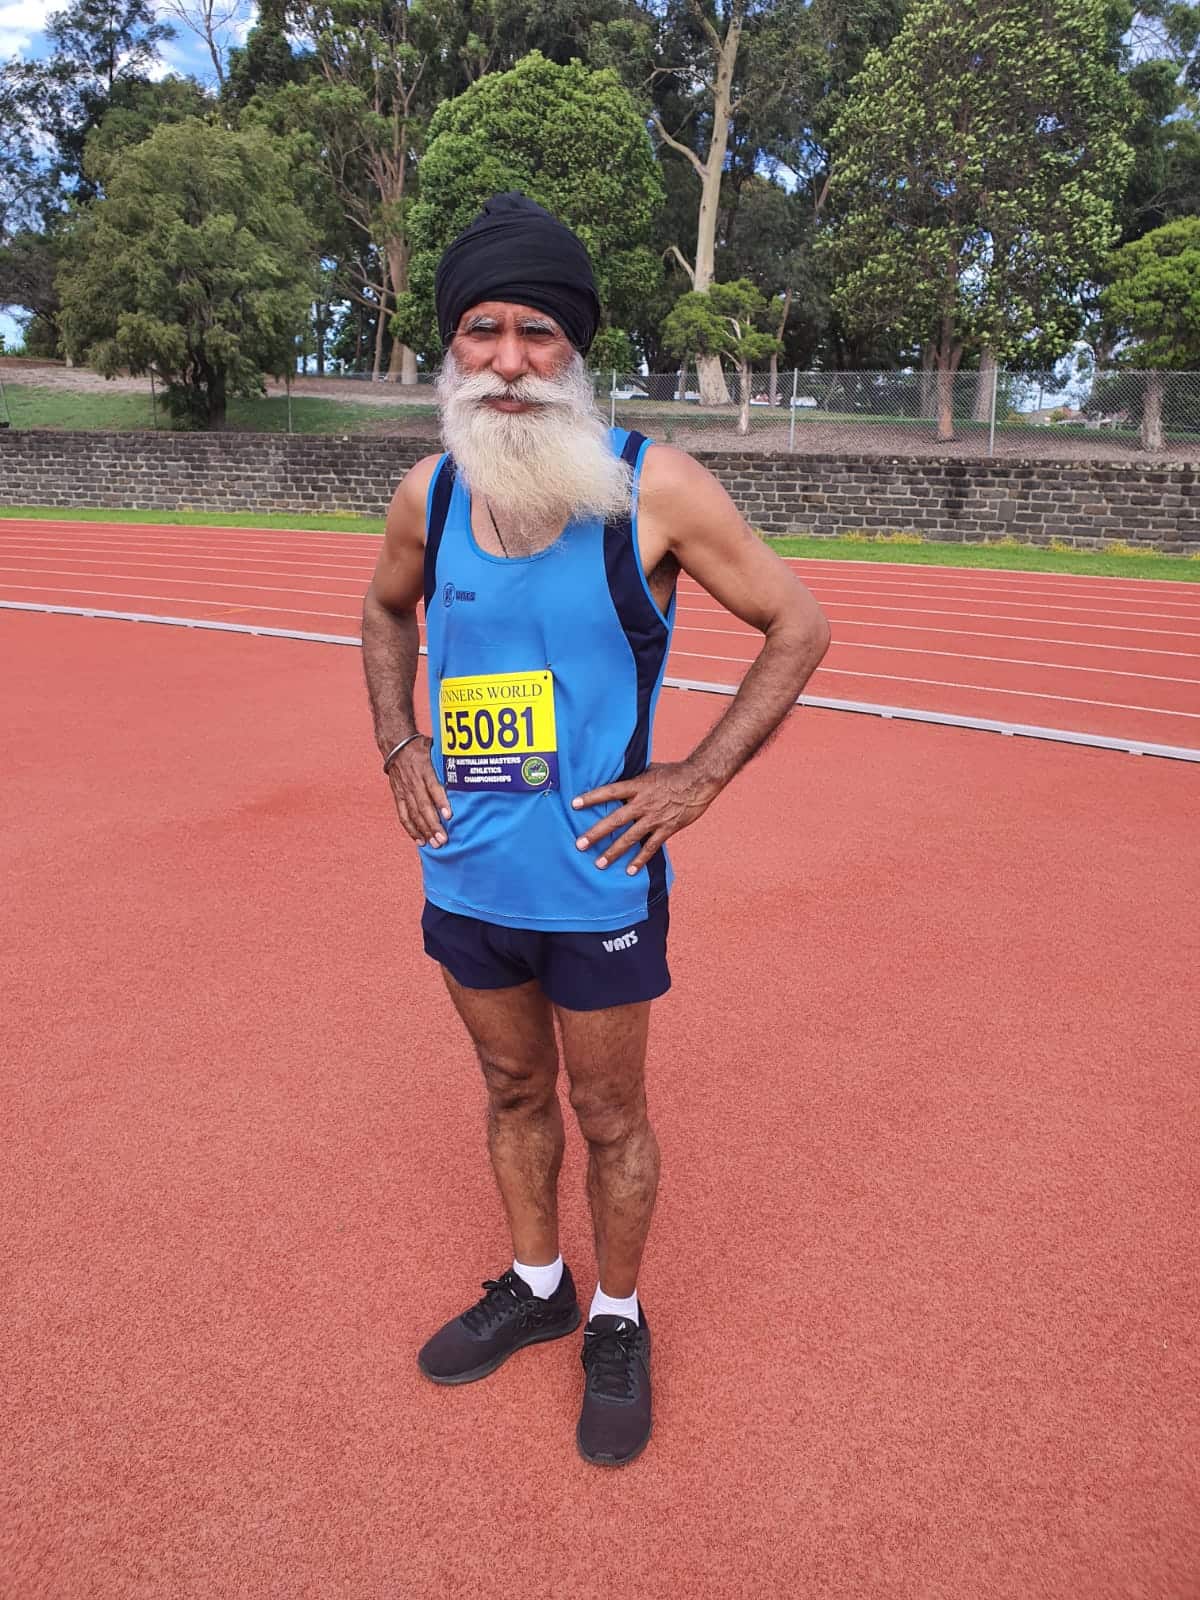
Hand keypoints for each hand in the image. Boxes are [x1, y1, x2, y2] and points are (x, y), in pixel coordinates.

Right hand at [386, 736, 451, 847]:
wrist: (396, 745)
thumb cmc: (420, 748)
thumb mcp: (435, 749)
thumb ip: (448, 760)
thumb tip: (470, 766)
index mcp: (424, 769)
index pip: (433, 787)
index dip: (441, 802)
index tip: (449, 815)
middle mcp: (413, 782)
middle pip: (423, 806)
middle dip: (433, 825)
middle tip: (443, 839)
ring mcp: (404, 791)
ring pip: (413, 814)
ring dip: (424, 831)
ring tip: (434, 844)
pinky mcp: (398, 797)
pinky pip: (403, 815)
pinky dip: (411, 829)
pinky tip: (420, 840)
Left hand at [571, 762, 719, 874]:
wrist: (700, 780)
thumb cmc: (674, 772)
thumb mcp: (650, 770)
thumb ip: (633, 778)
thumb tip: (617, 776)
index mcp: (637, 786)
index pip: (609, 792)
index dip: (591, 797)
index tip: (574, 804)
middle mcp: (643, 803)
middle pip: (615, 820)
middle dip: (596, 833)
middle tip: (580, 844)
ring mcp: (654, 818)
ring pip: (630, 838)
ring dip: (614, 852)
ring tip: (599, 864)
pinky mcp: (667, 829)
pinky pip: (651, 847)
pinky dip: (640, 860)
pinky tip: (629, 871)